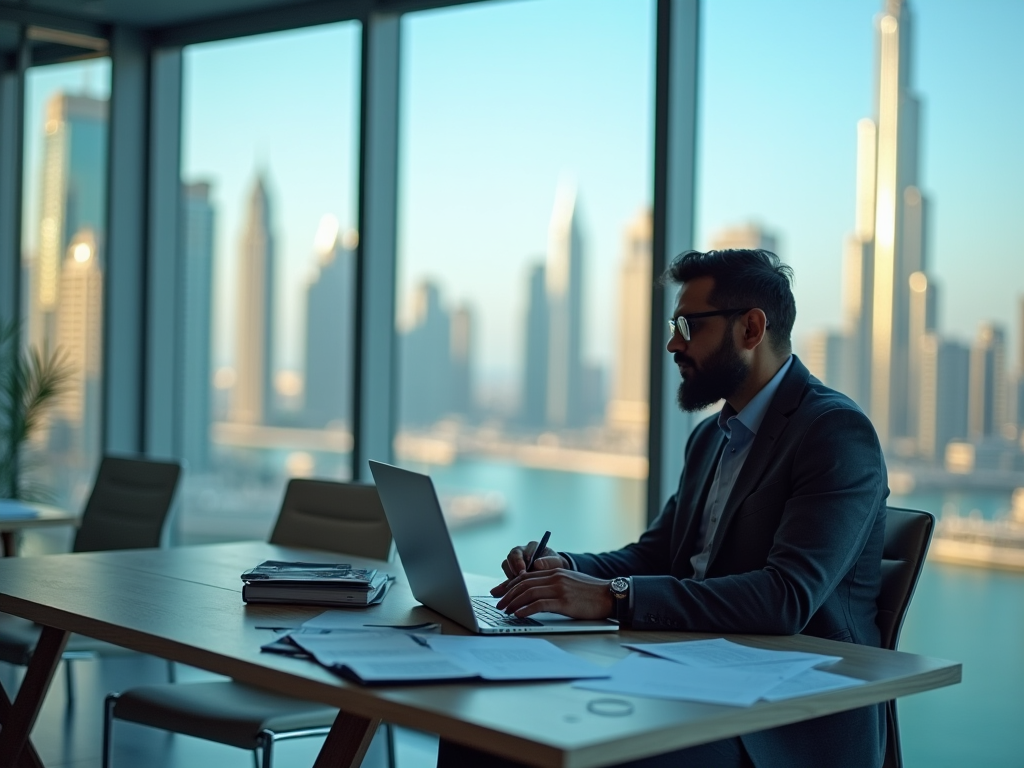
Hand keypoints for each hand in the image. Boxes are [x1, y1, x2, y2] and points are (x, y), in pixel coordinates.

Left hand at [492, 569, 613, 619]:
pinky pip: (539, 604)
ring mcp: (559, 589)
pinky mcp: (564, 601)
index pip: (526, 576)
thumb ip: (553, 583)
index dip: (510, 585)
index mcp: (554, 572)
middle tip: (498, 604)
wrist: (609, 595)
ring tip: (505, 611)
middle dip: (507, 594)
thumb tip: (534, 593)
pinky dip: (526, 609)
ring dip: (513, 602)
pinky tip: (518, 614)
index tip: (500, 593)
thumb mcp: (570, 582)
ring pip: (528, 593)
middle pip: (523, 584)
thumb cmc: (591, 592)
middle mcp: (554, 578)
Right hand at [494, 541, 567, 585]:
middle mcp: (521, 554)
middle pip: (509, 560)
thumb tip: (537, 564)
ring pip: (506, 569)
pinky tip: (498, 594)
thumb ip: (549, 562)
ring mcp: (516, 565)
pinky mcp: (515, 576)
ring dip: (508, 579)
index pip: (518, 552)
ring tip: (511, 588)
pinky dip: (503, 588)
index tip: (522, 572)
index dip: (518, 562)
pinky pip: (506, 580)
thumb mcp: (557, 563)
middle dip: (511, 571)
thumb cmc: (557, 567)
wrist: (558, 575)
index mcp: (530, 548)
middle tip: (516, 581)